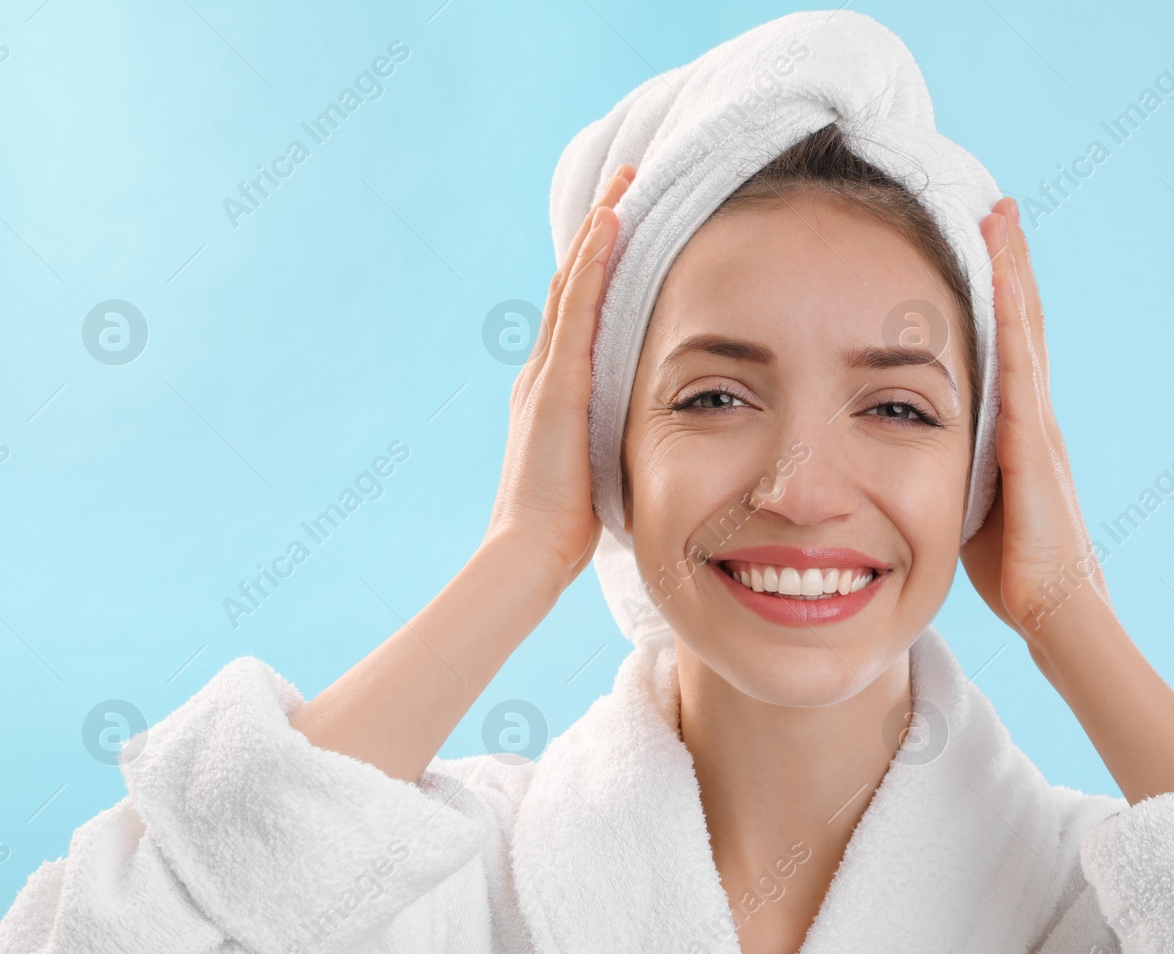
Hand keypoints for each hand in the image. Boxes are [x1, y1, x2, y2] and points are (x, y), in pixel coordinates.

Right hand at [485, 164, 633, 587]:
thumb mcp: (597, 471)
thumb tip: (645, 444)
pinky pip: (578, 307)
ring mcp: (547, 372)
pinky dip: (594, 261)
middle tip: (628, 182)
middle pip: (575, 283)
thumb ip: (611, 445)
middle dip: (601, 231)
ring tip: (626, 182)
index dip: (599, 268)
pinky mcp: (557, 382)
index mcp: (554, 392)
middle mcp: (544, 371)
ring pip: (575, 282)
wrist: (528, 552)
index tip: (626, 226)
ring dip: (600, 229)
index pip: (580, 315)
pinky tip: (611, 223)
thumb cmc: (565, 528)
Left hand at [961, 198, 1109, 647]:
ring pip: (1026, 331)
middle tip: (996, 204)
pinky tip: (1002, 281)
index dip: (998, 294)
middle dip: (1010, 263)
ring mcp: (1039, 425)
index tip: (982, 243)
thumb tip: (905, 445)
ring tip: (1001, 216)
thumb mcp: (971, 500)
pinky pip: (1021, 371)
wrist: (1056, 610)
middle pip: (1023, 321)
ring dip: (1013, 273)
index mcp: (1018, 428)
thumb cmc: (1014, 567)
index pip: (1007, 345)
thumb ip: (952, 463)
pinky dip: (1013, 322)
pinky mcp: (1034, 445)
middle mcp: (1034, 415)